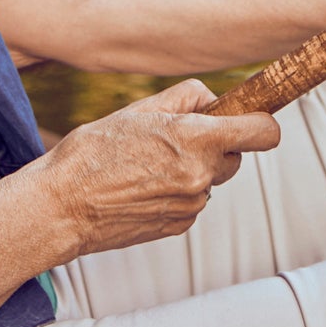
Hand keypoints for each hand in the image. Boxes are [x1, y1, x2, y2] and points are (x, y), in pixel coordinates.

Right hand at [35, 79, 280, 257]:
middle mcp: (200, 176)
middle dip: (214, 146)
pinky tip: (141, 188)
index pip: (262, 133)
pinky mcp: (178, 227)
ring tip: (145, 165)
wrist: (62, 206)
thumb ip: (185, 99)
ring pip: (208, 180)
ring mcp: (191, 206)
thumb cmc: (93, 152)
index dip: (260, 123)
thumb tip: (212, 101)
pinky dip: (175, 193)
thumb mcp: (138, 111)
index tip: (250, 120)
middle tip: (173, 139)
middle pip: (234, 157)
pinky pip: (190, 202)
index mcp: (195, 140)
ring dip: (191, 170)